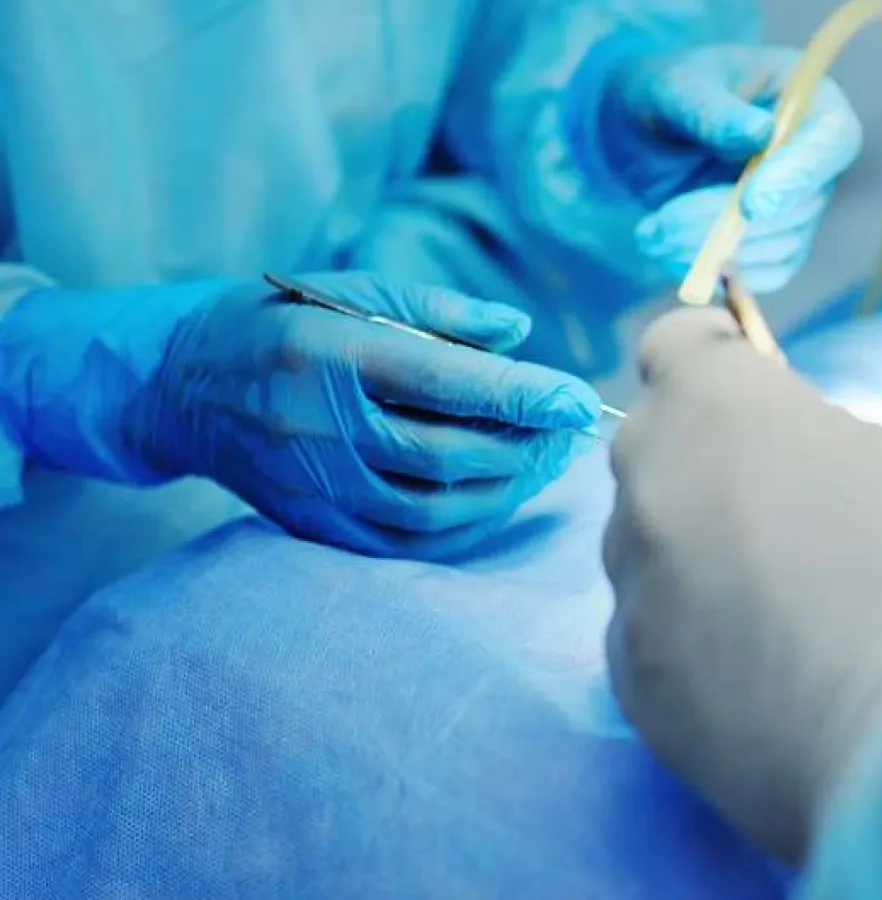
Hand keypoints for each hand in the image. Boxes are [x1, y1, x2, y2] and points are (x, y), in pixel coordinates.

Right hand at [127, 273, 599, 557]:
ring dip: (502, 491)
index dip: (522, 395)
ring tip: (541, 465)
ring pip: (431, 507)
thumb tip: (518, 333)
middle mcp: (321, 425)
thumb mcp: (352, 289)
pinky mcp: (310, 522)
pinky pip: (402, 542)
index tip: (578, 398)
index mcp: (332, 353)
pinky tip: (493, 500)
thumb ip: (439, 311)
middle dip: (523, 448)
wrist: (180, 385)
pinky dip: (460, 527)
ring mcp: (313, 483)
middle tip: (567, 434)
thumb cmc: (280, 323)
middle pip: (447, 453)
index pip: (446, 382)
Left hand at [603, 43, 862, 291]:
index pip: (832, 140)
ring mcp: (800, 203)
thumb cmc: (662, 94)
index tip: (751, 205)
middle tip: (662, 225)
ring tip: (651, 234)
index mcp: (808, 98)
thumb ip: (710, 109)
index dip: (797, 176)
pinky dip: (717, 271)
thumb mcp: (672, 88)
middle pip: (802, 205)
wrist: (640, 133)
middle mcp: (814, 155)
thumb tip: (759, 134)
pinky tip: (668, 250)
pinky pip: (765, 272)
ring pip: (781, 246)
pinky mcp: (777, 241)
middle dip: (731, 226)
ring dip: (715, 253)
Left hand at [603, 308, 881, 861]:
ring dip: (692, 552)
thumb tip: (789, 470)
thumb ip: (819, 449)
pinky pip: (648, 634)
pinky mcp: (633, 689)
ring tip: (776, 609)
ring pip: (645, 546)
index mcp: (723, 412)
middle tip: (781, 508)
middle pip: (653, 448)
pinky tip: (757, 677)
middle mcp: (655, 490)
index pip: (674, 346)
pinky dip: (689, 638)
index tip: (747, 378)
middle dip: (705, 460)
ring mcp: (634, 594)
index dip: (715, 357)